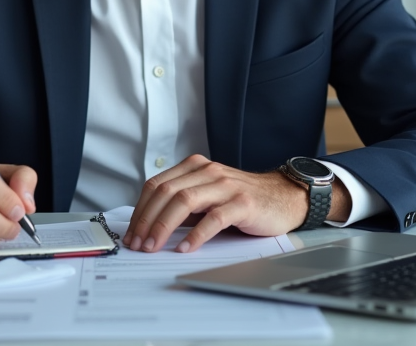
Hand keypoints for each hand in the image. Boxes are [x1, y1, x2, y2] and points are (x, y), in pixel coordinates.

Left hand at [124, 154, 349, 253]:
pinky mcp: (242, 204)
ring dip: (163, 226)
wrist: (284, 197)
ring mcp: (225, 186)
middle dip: (146, 220)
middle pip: (166, 192)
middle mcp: (208, 172)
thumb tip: (149, 225)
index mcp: (195, 167)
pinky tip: (185, 248)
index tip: (132, 233)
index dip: (140, 209)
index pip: (157, 184)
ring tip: (154, 246)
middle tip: (138, 243)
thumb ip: (183, 204)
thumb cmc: (243, 200)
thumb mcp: (208, 196)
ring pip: (184, 201)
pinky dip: (196, 235)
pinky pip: (213, 218)